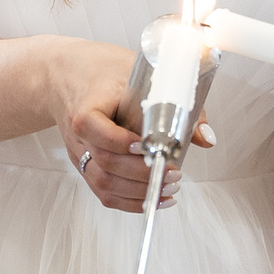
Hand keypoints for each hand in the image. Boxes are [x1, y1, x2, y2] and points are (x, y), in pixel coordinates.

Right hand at [48, 38, 187, 212]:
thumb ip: (175, 105)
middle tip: (173, 174)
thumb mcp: (138, 75)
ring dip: (139, 192)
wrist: (68, 76)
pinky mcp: (85, 165)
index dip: (121, 142)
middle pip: (104, 163)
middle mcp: (78, 135)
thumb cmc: (104, 72)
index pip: (94, 129)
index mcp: (85, 108)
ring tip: (169, 189)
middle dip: (142, 175)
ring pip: (102, 183)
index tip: (148, 147)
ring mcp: (80, 153)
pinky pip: (103, 191)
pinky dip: (129, 201)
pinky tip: (154, 199)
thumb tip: (205, 138)